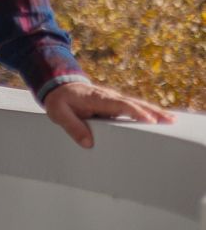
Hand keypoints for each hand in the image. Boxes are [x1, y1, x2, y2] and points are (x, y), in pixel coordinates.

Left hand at [42, 80, 174, 147]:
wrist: (58, 86)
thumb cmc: (59, 100)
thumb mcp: (59, 113)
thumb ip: (73, 127)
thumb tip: (88, 143)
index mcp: (96, 98)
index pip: (119, 104)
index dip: (134, 111)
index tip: (149, 119)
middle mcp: (108, 96)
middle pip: (133, 103)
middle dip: (152, 111)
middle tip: (170, 120)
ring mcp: (112, 99)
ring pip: (136, 105)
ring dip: (153, 111)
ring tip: (172, 119)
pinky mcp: (114, 104)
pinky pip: (133, 107)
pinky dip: (147, 112)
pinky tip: (159, 118)